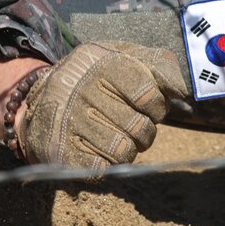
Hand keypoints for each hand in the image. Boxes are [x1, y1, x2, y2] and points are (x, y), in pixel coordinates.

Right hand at [18, 42, 189, 171]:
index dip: (158, 106)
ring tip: (118, 135)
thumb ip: (161, 65)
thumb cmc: (98, 75)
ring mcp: (69, 123)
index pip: (149, 97)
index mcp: (103, 65)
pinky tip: (99, 148)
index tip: (151, 105)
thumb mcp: (127, 56)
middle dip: (145, 130)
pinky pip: (101, 169)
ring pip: (123, 153)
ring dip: (129, 149)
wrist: (43, 95)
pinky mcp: (60, 151)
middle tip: (134, 123)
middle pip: (140, 128)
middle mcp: (82, 92)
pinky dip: (107, 163)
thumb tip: (181, 93)